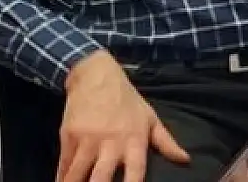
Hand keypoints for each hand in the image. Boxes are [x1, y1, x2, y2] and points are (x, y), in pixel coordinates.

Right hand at [58, 50, 189, 181]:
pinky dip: (62, 176)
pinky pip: (64, 163)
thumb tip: (185, 160)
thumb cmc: (127, 100)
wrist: (96, 76)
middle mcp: (111, 142)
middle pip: (102, 177)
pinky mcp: (69, 136)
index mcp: (134, 139)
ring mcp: (88, 140)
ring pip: (78, 173)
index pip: (136, 170)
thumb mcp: (150, 118)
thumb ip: (166, 142)